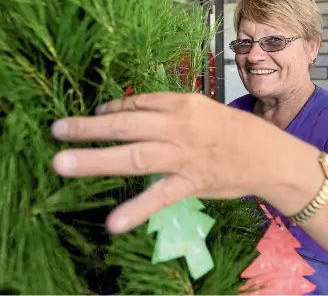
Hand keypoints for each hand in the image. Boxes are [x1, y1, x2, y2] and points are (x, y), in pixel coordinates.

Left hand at [51, 92, 294, 233]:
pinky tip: (114, 223)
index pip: (138, 104)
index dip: (111, 110)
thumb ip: (170, 113)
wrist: (271, 155)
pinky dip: (137, 209)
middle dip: (89, 128)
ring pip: (135, 155)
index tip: (93, 115)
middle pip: (126, 125)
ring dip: (96, 160)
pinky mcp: (193, 181)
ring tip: (62, 163)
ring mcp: (185, 154)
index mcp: (183, 103)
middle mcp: (179, 125)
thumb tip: (134, 114)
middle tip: (57, 130)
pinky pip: (160, 196)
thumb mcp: (203, 112)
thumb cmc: (237, 132)